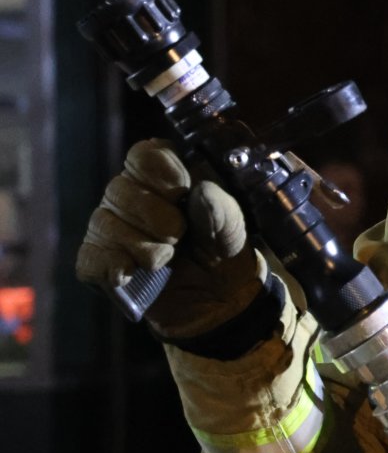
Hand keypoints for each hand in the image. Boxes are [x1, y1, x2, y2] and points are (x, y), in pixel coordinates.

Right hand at [76, 139, 260, 337]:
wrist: (219, 298)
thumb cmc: (222, 251)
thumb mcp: (233, 227)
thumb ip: (221, 208)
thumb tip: (200, 192)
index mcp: (162, 179)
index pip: (144, 154)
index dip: (162, 172)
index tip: (183, 192)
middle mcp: (129, 197)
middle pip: (120, 188)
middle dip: (158, 219)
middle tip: (180, 237)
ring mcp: (110, 230)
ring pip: (104, 224)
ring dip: (144, 248)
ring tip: (167, 260)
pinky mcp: (101, 265)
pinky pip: (89, 259)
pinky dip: (111, 267)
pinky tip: (131, 273)